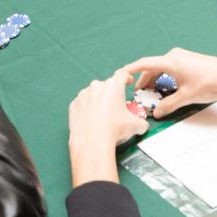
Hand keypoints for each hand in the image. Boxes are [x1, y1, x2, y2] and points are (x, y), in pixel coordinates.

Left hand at [68, 70, 145, 186]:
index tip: (128, 81)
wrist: (92, 142)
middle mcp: (97, 86)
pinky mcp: (73, 104)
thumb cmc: (114, 130)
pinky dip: (87, 109)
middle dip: (111, 95)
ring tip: (102, 117)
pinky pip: (83, 104)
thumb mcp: (135, 126)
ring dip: (98, 102)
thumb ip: (141, 122)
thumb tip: (143, 125)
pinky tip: (91, 120)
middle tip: (115, 108)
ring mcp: (83, 95)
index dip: (127, 78)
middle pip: (107, 86)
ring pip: (93, 95)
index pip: (122, 75)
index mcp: (113, 86)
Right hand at [122, 47, 216, 119]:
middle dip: (144, 81)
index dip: (131, 69)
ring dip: (155, 80)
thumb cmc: (210, 83)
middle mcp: (174, 55)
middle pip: (152, 67)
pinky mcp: (188, 61)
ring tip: (152, 94)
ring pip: (161, 68)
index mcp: (171, 61)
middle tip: (138, 94)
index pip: (145, 64)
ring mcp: (182, 57)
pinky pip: (170, 68)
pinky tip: (167, 89)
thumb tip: (156, 113)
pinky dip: (164, 78)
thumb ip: (169, 105)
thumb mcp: (186, 97)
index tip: (120, 74)